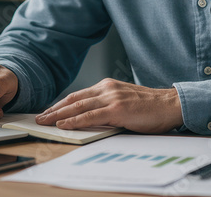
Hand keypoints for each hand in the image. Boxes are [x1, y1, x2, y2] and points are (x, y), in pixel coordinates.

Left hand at [34, 78, 182, 133]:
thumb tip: (90, 118)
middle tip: (40, 118)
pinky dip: (74, 121)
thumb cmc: (150, 107)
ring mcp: (111, 98)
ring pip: (78, 107)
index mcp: (108, 86)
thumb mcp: (125, 102)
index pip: (78, 95)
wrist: (170, 105)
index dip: (61, 104)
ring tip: (45, 122)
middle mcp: (107, 88)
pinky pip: (90, 116)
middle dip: (54, 110)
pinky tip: (63, 125)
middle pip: (73, 99)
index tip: (49, 112)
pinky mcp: (117, 109)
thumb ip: (107, 106)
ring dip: (58, 115)